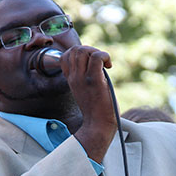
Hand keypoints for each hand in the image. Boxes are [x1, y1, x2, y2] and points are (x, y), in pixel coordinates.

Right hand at [63, 45, 115, 161]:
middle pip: (75, 50)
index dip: (79, 53)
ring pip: (83, 51)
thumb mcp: (85, 91)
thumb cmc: (96, 110)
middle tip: (100, 62)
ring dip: (97, 52)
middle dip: (90, 50)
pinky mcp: (94, 80)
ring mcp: (83, 78)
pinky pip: (97, 57)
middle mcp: (74, 77)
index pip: (65, 56)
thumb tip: (96, 63)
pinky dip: (105, 56)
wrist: (98, 125)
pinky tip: (109, 66)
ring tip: (104, 64)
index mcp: (71, 80)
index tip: (90, 62)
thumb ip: (85, 77)